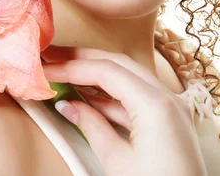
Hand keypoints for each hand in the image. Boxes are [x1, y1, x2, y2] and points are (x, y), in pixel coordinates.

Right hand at [41, 47, 207, 175]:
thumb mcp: (117, 162)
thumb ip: (91, 127)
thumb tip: (68, 106)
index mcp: (156, 104)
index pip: (107, 70)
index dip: (73, 66)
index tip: (46, 66)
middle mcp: (168, 98)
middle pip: (121, 65)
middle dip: (85, 59)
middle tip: (54, 57)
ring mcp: (172, 108)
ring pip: (130, 78)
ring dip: (98, 75)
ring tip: (66, 74)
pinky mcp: (170, 121)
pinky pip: (139, 98)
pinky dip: (113, 96)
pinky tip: (89, 97)